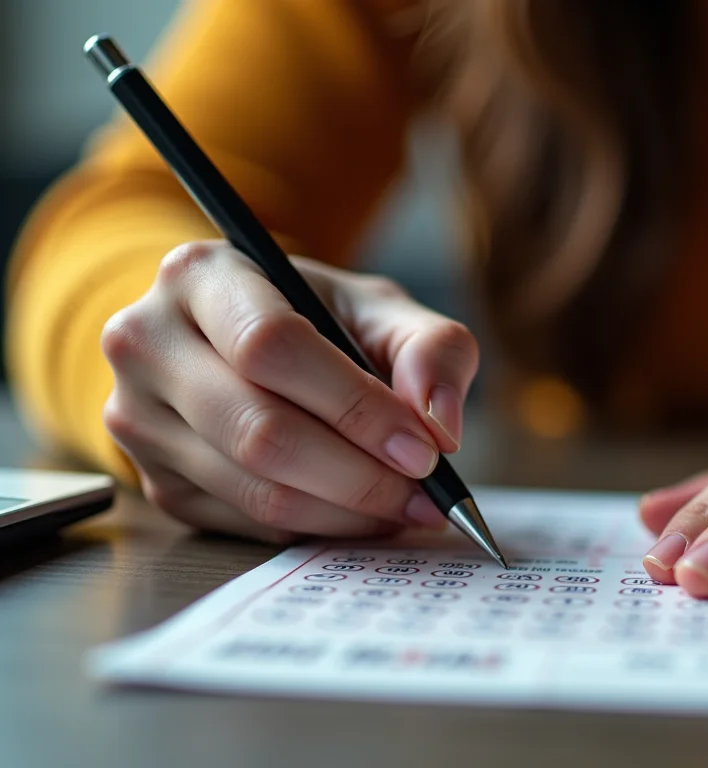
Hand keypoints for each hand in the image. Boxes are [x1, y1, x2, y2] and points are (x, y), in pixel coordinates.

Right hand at [101, 241, 478, 542]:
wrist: (242, 343)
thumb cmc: (318, 319)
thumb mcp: (381, 309)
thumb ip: (430, 349)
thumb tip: (439, 424)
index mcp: (199, 275)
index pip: (271, 347)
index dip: (355, 406)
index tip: (424, 448)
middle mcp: (146, 342)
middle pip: (259, 431)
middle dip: (360, 474)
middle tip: (426, 493)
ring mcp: (139, 419)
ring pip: (255, 489)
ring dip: (347, 511)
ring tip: (407, 506)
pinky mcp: (156, 483)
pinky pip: (247, 523)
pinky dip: (319, 526)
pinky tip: (360, 511)